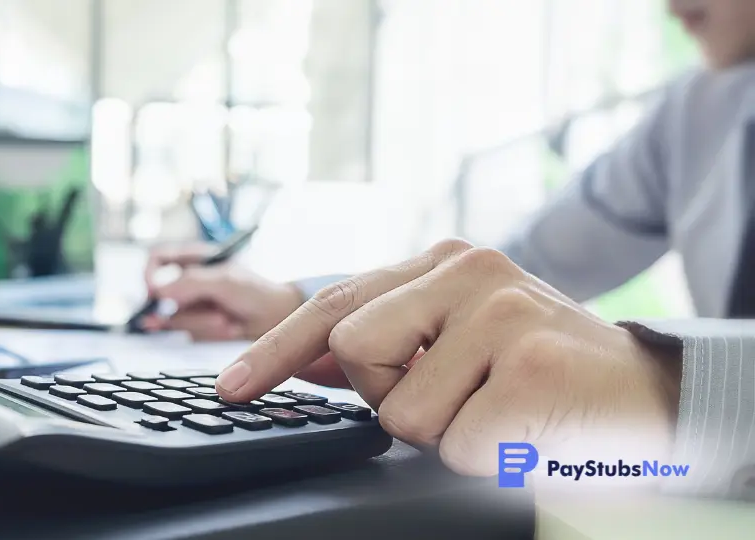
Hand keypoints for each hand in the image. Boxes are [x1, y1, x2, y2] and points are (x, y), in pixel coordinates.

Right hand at [142, 243, 304, 341]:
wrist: (281, 317)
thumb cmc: (259, 291)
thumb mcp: (225, 281)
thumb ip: (190, 282)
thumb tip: (157, 291)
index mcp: (196, 259)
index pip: (157, 259)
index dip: (150, 274)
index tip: (156, 293)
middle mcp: (191, 282)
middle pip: (163, 297)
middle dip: (191, 311)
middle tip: (218, 313)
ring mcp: (194, 305)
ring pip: (176, 320)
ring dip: (203, 324)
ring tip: (229, 319)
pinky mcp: (200, 327)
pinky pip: (190, 334)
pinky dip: (208, 333)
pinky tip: (227, 328)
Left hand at [215, 239, 681, 475]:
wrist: (642, 392)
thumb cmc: (538, 368)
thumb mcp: (458, 336)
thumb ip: (391, 337)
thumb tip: (308, 360)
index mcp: (444, 260)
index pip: (336, 301)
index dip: (275, 348)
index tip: (233, 386)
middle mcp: (468, 271)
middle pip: (352, 348)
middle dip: (389, 394)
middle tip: (453, 393)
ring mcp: (500, 313)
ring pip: (402, 412)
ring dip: (444, 430)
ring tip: (496, 409)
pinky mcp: (528, 365)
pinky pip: (455, 445)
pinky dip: (483, 455)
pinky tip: (523, 427)